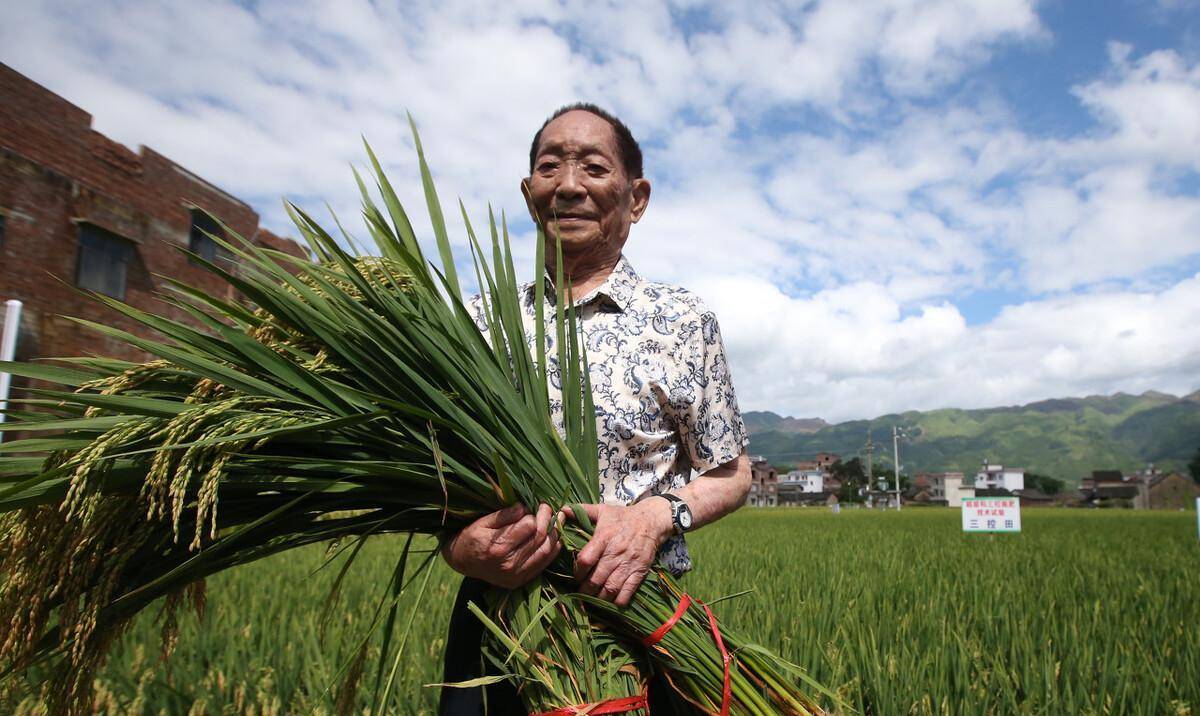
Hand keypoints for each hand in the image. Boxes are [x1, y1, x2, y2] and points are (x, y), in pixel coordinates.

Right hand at [441, 503, 560, 588]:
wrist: (461, 562)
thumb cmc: (471, 538)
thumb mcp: (482, 522)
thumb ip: (504, 515)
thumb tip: (524, 508)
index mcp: (498, 548)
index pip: (528, 526)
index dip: (535, 513)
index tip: (537, 504)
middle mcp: (509, 565)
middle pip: (539, 538)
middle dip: (548, 520)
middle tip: (549, 508)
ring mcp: (516, 576)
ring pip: (545, 551)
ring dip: (555, 534)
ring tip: (558, 519)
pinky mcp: (520, 581)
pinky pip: (543, 564)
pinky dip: (553, 550)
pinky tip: (556, 537)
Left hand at [565, 500, 673, 606]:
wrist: (651, 520)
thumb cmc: (623, 516)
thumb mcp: (603, 510)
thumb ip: (582, 511)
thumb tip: (562, 509)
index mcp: (604, 537)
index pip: (586, 559)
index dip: (578, 571)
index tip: (576, 575)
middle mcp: (615, 552)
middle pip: (596, 579)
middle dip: (585, 589)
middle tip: (581, 592)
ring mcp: (628, 564)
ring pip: (610, 588)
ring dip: (599, 597)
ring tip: (593, 598)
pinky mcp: (639, 572)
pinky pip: (627, 592)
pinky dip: (617, 601)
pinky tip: (611, 601)